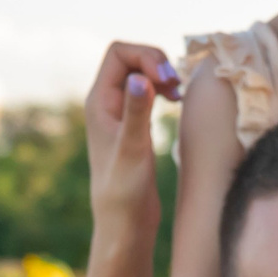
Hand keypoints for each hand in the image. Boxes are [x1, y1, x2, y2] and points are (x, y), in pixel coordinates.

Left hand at [85, 42, 179, 240]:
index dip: (146, 56)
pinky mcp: (132, 125)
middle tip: (178, 87)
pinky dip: (163, 87)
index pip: (119, 53)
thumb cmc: (125, 192)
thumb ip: (136, 112)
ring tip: (179, 93)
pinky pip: (146, 90)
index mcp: (99, 102)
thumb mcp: (133, 149)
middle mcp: (106, 103)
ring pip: (139, 72)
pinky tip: (176, 102)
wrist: (124, 223)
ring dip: (161, 74)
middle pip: (130, 58)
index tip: (168, 80)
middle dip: (156, 62)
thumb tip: (139, 78)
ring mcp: (119, 113)